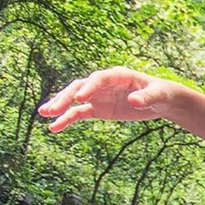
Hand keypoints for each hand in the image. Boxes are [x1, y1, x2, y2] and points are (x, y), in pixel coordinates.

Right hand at [38, 67, 180, 131]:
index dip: (89, 87)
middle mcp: (104, 84)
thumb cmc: (160, 93)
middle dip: (66, 97)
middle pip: (80, 87)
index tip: (80, 98)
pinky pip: (79, 113)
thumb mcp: (158, 96)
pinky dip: (67, 120)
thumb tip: (133, 100)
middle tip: (53, 109)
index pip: (99, 79)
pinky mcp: (98, 109)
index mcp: (118, 76)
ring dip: (60, 106)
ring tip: (44, 114)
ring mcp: (98, 96)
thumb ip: (146, 98)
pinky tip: (54, 128)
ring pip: (74, 99)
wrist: (160, 100)